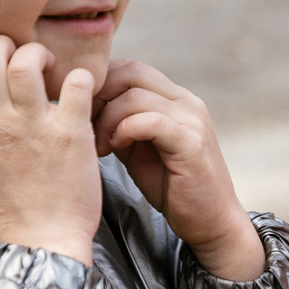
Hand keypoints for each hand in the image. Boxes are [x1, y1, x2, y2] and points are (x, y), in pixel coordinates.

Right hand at [0, 37, 101, 265]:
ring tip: (56, 70)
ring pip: (26, 64)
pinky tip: (86, 89)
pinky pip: (76, 86)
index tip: (9, 70)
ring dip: (42, 56)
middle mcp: (2, 123)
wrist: (42, 240)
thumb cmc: (16, 208)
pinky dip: (83, 78)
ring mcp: (35, 127)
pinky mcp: (71, 134)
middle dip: (10, 46)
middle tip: (32, 60)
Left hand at [95, 59, 265, 280]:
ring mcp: (192, 119)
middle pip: (130, 72)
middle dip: (97, 95)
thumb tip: (85, 108)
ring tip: (97, 145)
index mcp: (174, 99)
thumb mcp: (138, 148)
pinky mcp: (192, 142)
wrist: (210, 220)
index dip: (98, 83)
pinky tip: (114, 146)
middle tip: (81, 123)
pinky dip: (125, 129)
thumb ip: (120, 123)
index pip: (129, 68)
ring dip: (106, 118)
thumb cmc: (173, 186)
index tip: (78, 110)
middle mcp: (185, 101)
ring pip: (135, 96)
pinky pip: (151, 121)